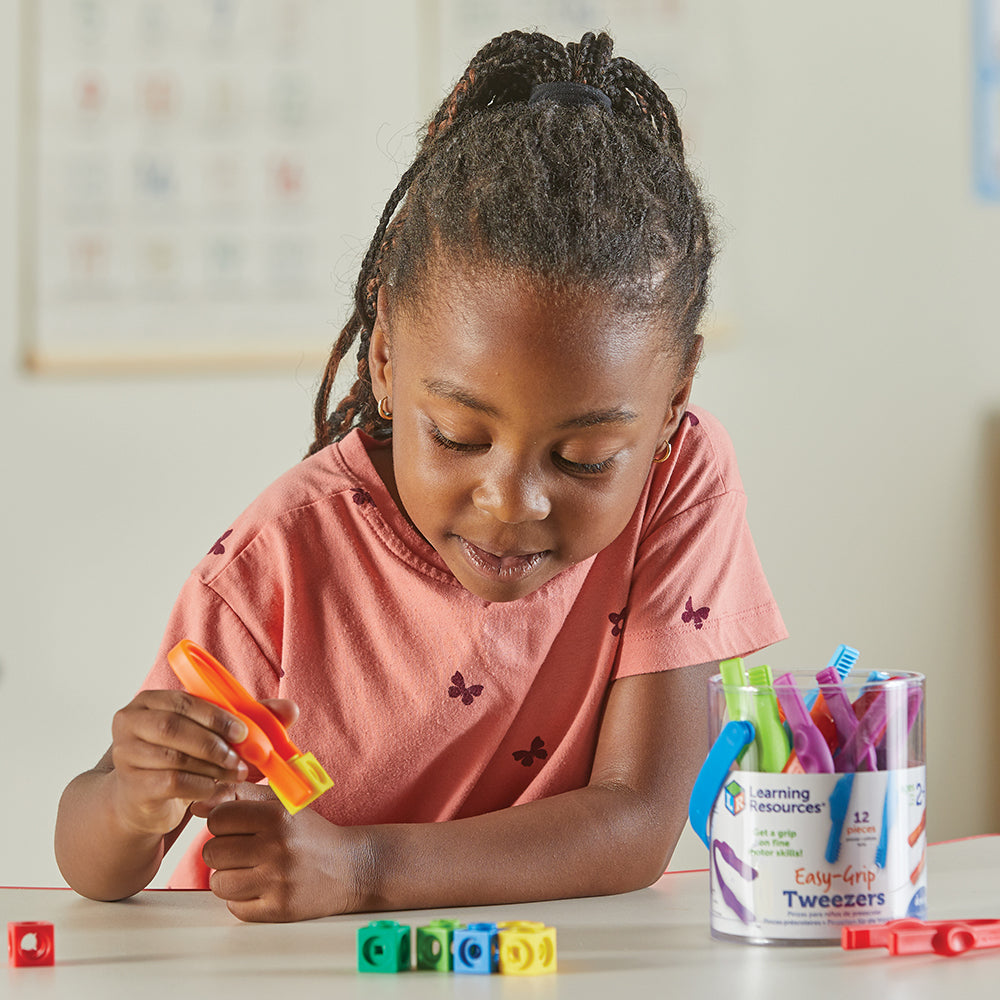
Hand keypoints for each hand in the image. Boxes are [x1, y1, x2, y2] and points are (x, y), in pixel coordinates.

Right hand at [108, 689, 250, 836]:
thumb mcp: (214, 734)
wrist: (144, 800)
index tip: (244, 732)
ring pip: (175, 757)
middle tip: (243, 756)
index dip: (217, 716)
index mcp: (149, 701)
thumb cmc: (183, 757)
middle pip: (174, 727)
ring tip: (236, 772)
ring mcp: (126, 756)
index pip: (184, 701)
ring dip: (213, 766)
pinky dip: (201, 785)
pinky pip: (172, 783)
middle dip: (215, 742)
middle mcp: (129, 723)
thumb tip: (291, 710)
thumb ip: (251, 718)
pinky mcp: (131, 787)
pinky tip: (216, 788)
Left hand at [202, 782, 359, 921]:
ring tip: (251, 870)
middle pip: (212, 852)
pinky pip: (234, 907)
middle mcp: (278, 847)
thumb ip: (239, 796)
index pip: (217, 819)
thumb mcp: (281, 803)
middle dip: (223, 851)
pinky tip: (261, 887)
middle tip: (245, 850)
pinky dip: (242, 899)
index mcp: (278, 816)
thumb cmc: (310, 834)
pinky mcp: (279, 909)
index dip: (222, 823)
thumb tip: (197, 805)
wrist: (351, 867)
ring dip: (229, 877)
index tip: (237, 826)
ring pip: (218, 883)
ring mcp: (278, 881)